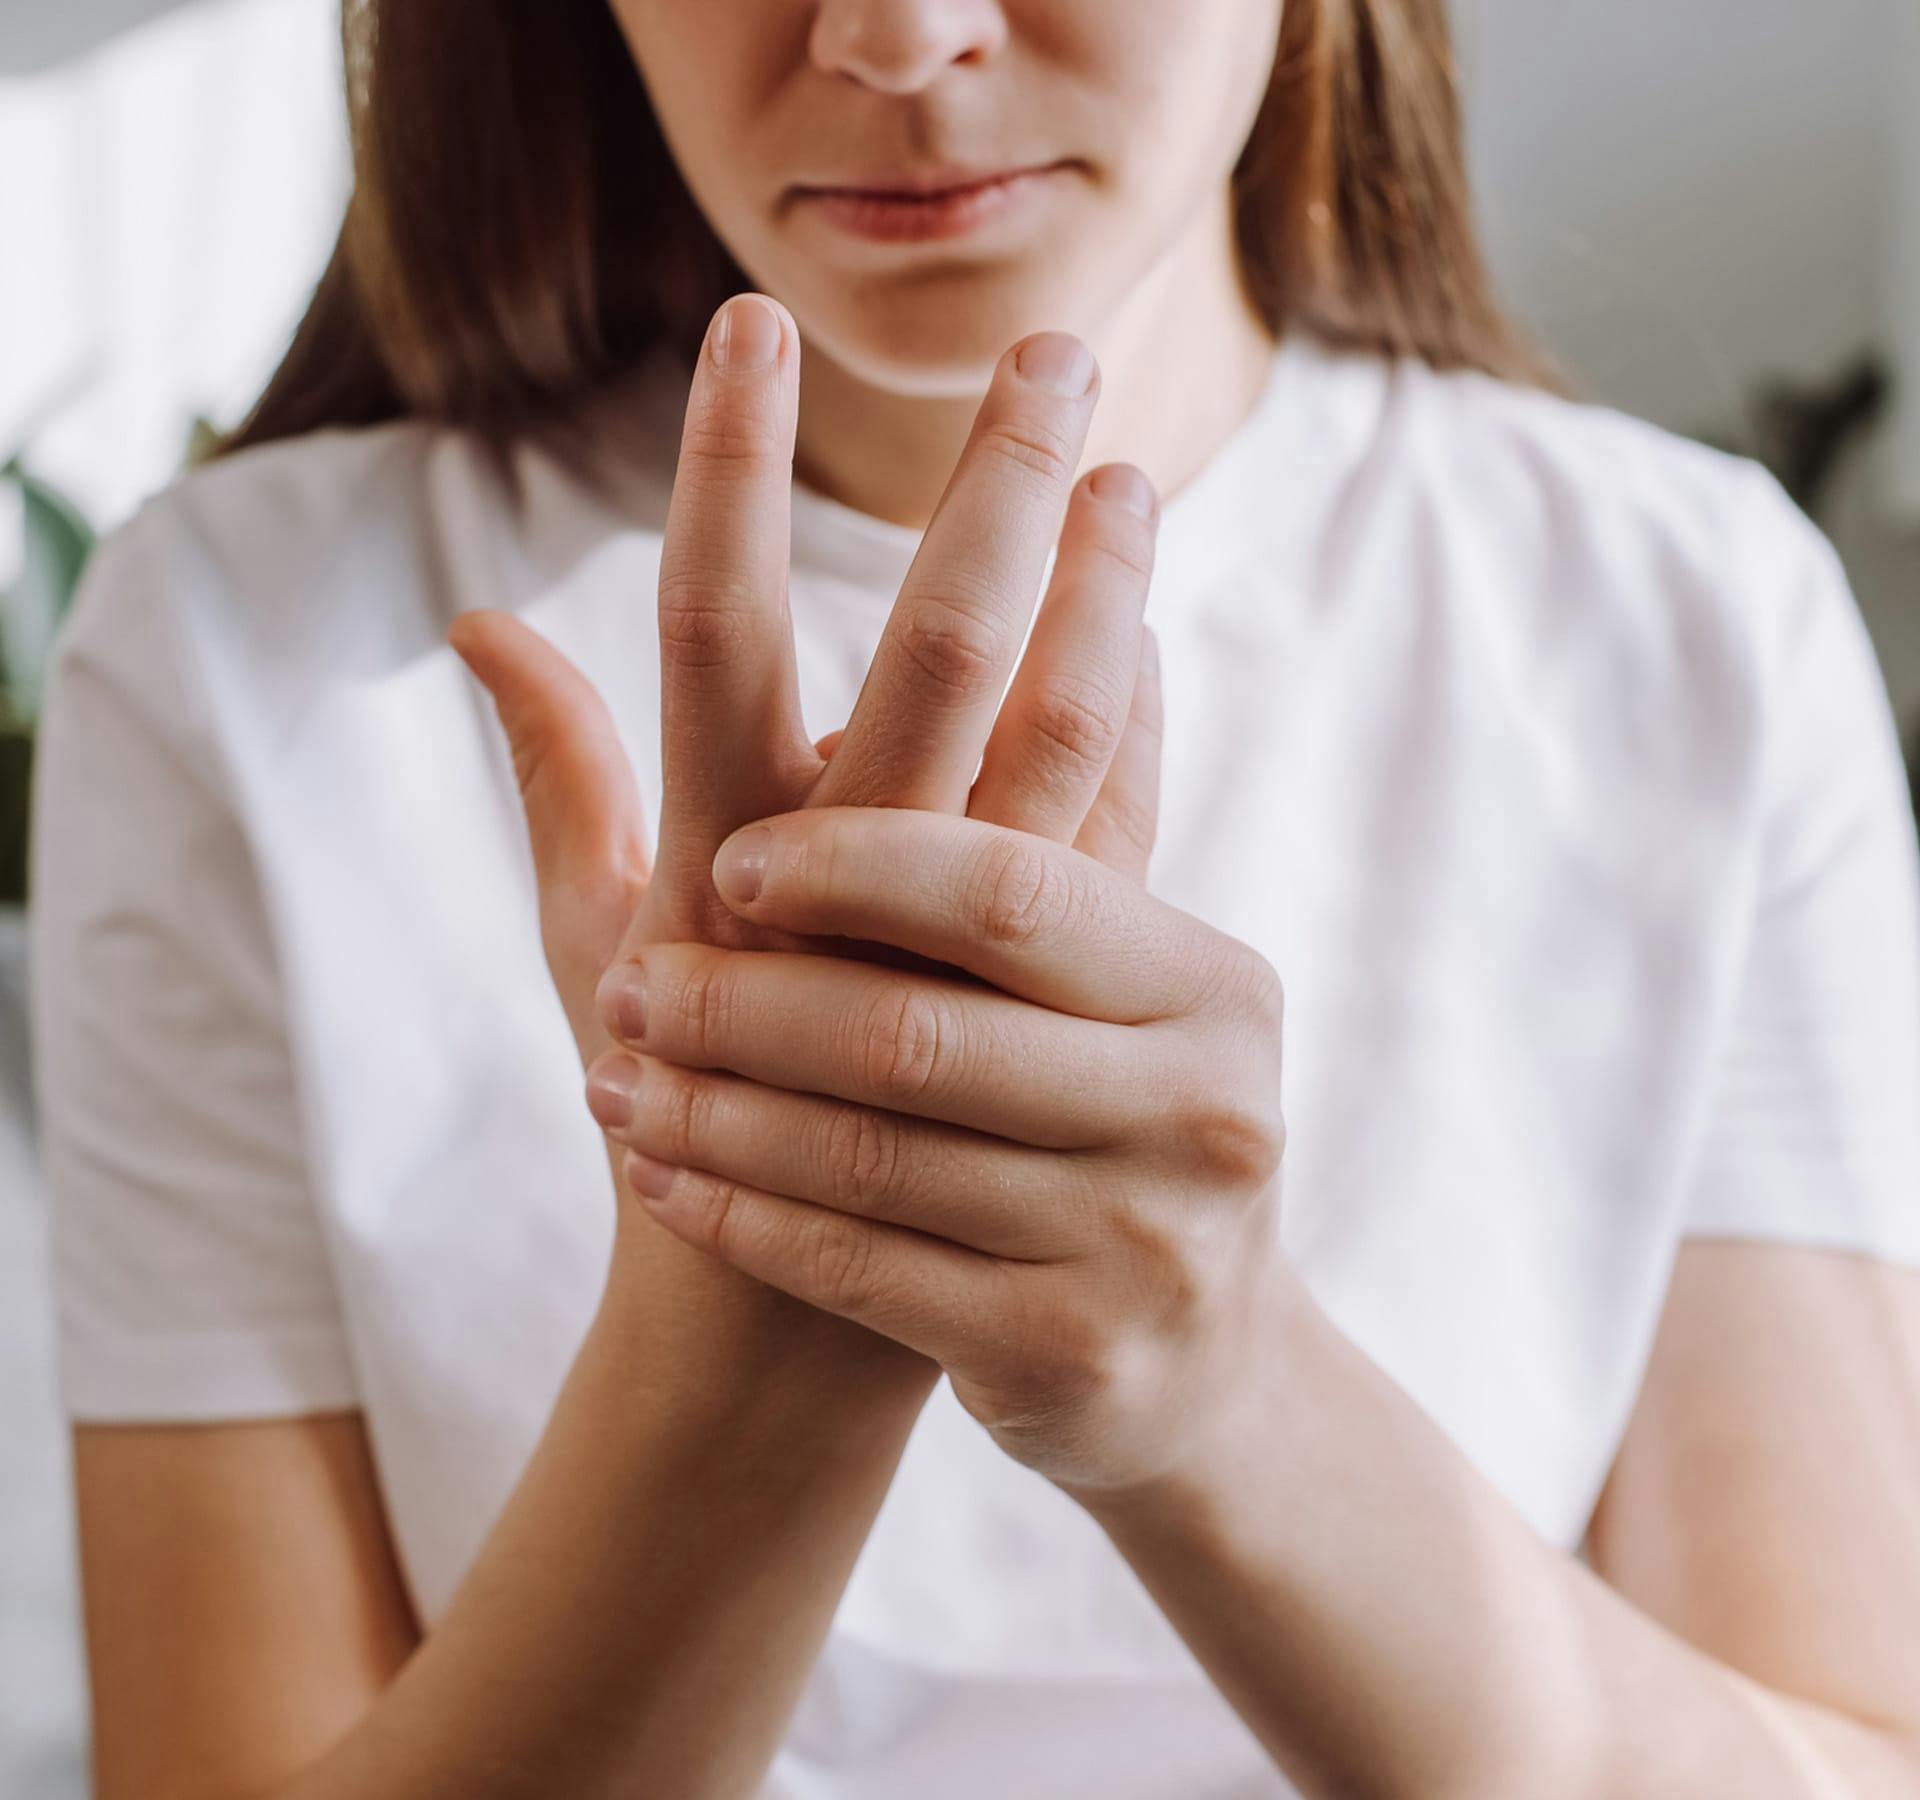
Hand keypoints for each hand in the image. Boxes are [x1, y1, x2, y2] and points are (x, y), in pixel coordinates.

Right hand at [447, 293, 1162, 1068]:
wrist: (785, 1315)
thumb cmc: (668, 1109)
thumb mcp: (585, 940)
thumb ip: (554, 770)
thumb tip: (483, 618)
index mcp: (710, 853)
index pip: (711, 622)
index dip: (726, 469)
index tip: (752, 325)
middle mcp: (843, 888)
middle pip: (935, 650)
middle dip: (995, 492)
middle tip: (1053, 349)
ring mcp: (957, 947)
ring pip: (1059, 736)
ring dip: (1104, 592)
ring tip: (1133, 463)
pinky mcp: (1044, 1004)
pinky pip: (1105, 836)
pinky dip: (1129, 723)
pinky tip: (1147, 626)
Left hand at [583, 803, 1290, 1495]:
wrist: (1193, 1360)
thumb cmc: (1116, 1116)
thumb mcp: (1123, 969)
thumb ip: (1095, 763)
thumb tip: (1111, 492)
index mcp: (1197, 979)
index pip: (1009, 890)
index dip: (862, 867)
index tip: (731, 859)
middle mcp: (1193, 1105)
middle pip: (921, 1030)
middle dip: (753, 1002)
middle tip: (629, 981)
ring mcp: (1138, 1241)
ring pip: (871, 1157)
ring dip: (717, 1110)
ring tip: (611, 1068)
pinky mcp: (1067, 1357)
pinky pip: (861, 1272)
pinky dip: (744, 1215)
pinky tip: (662, 1177)